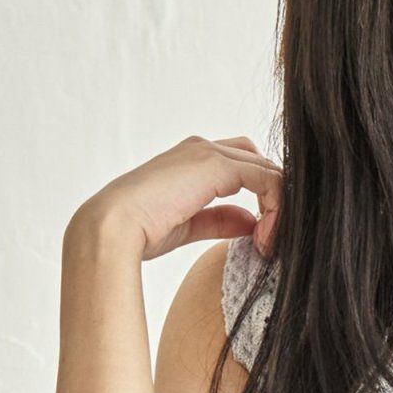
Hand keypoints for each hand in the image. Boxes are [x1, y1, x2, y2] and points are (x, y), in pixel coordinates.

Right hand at [69, 134, 282, 264]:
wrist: (113, 228)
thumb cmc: (140, 231)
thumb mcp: (190, 225)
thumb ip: (221, 219)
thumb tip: (251, 223)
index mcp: (191, 161)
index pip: (245, 166)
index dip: (262, 199)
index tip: (261, 239)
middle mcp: (202, 149)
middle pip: (260, 162)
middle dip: (275, 198)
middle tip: (271, 238)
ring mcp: (208, 153)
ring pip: (268, 169)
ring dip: (279, 207)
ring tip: (268, 242)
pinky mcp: (215, 164)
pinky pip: (266, 178)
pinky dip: (275, 207)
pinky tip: (264, 237)